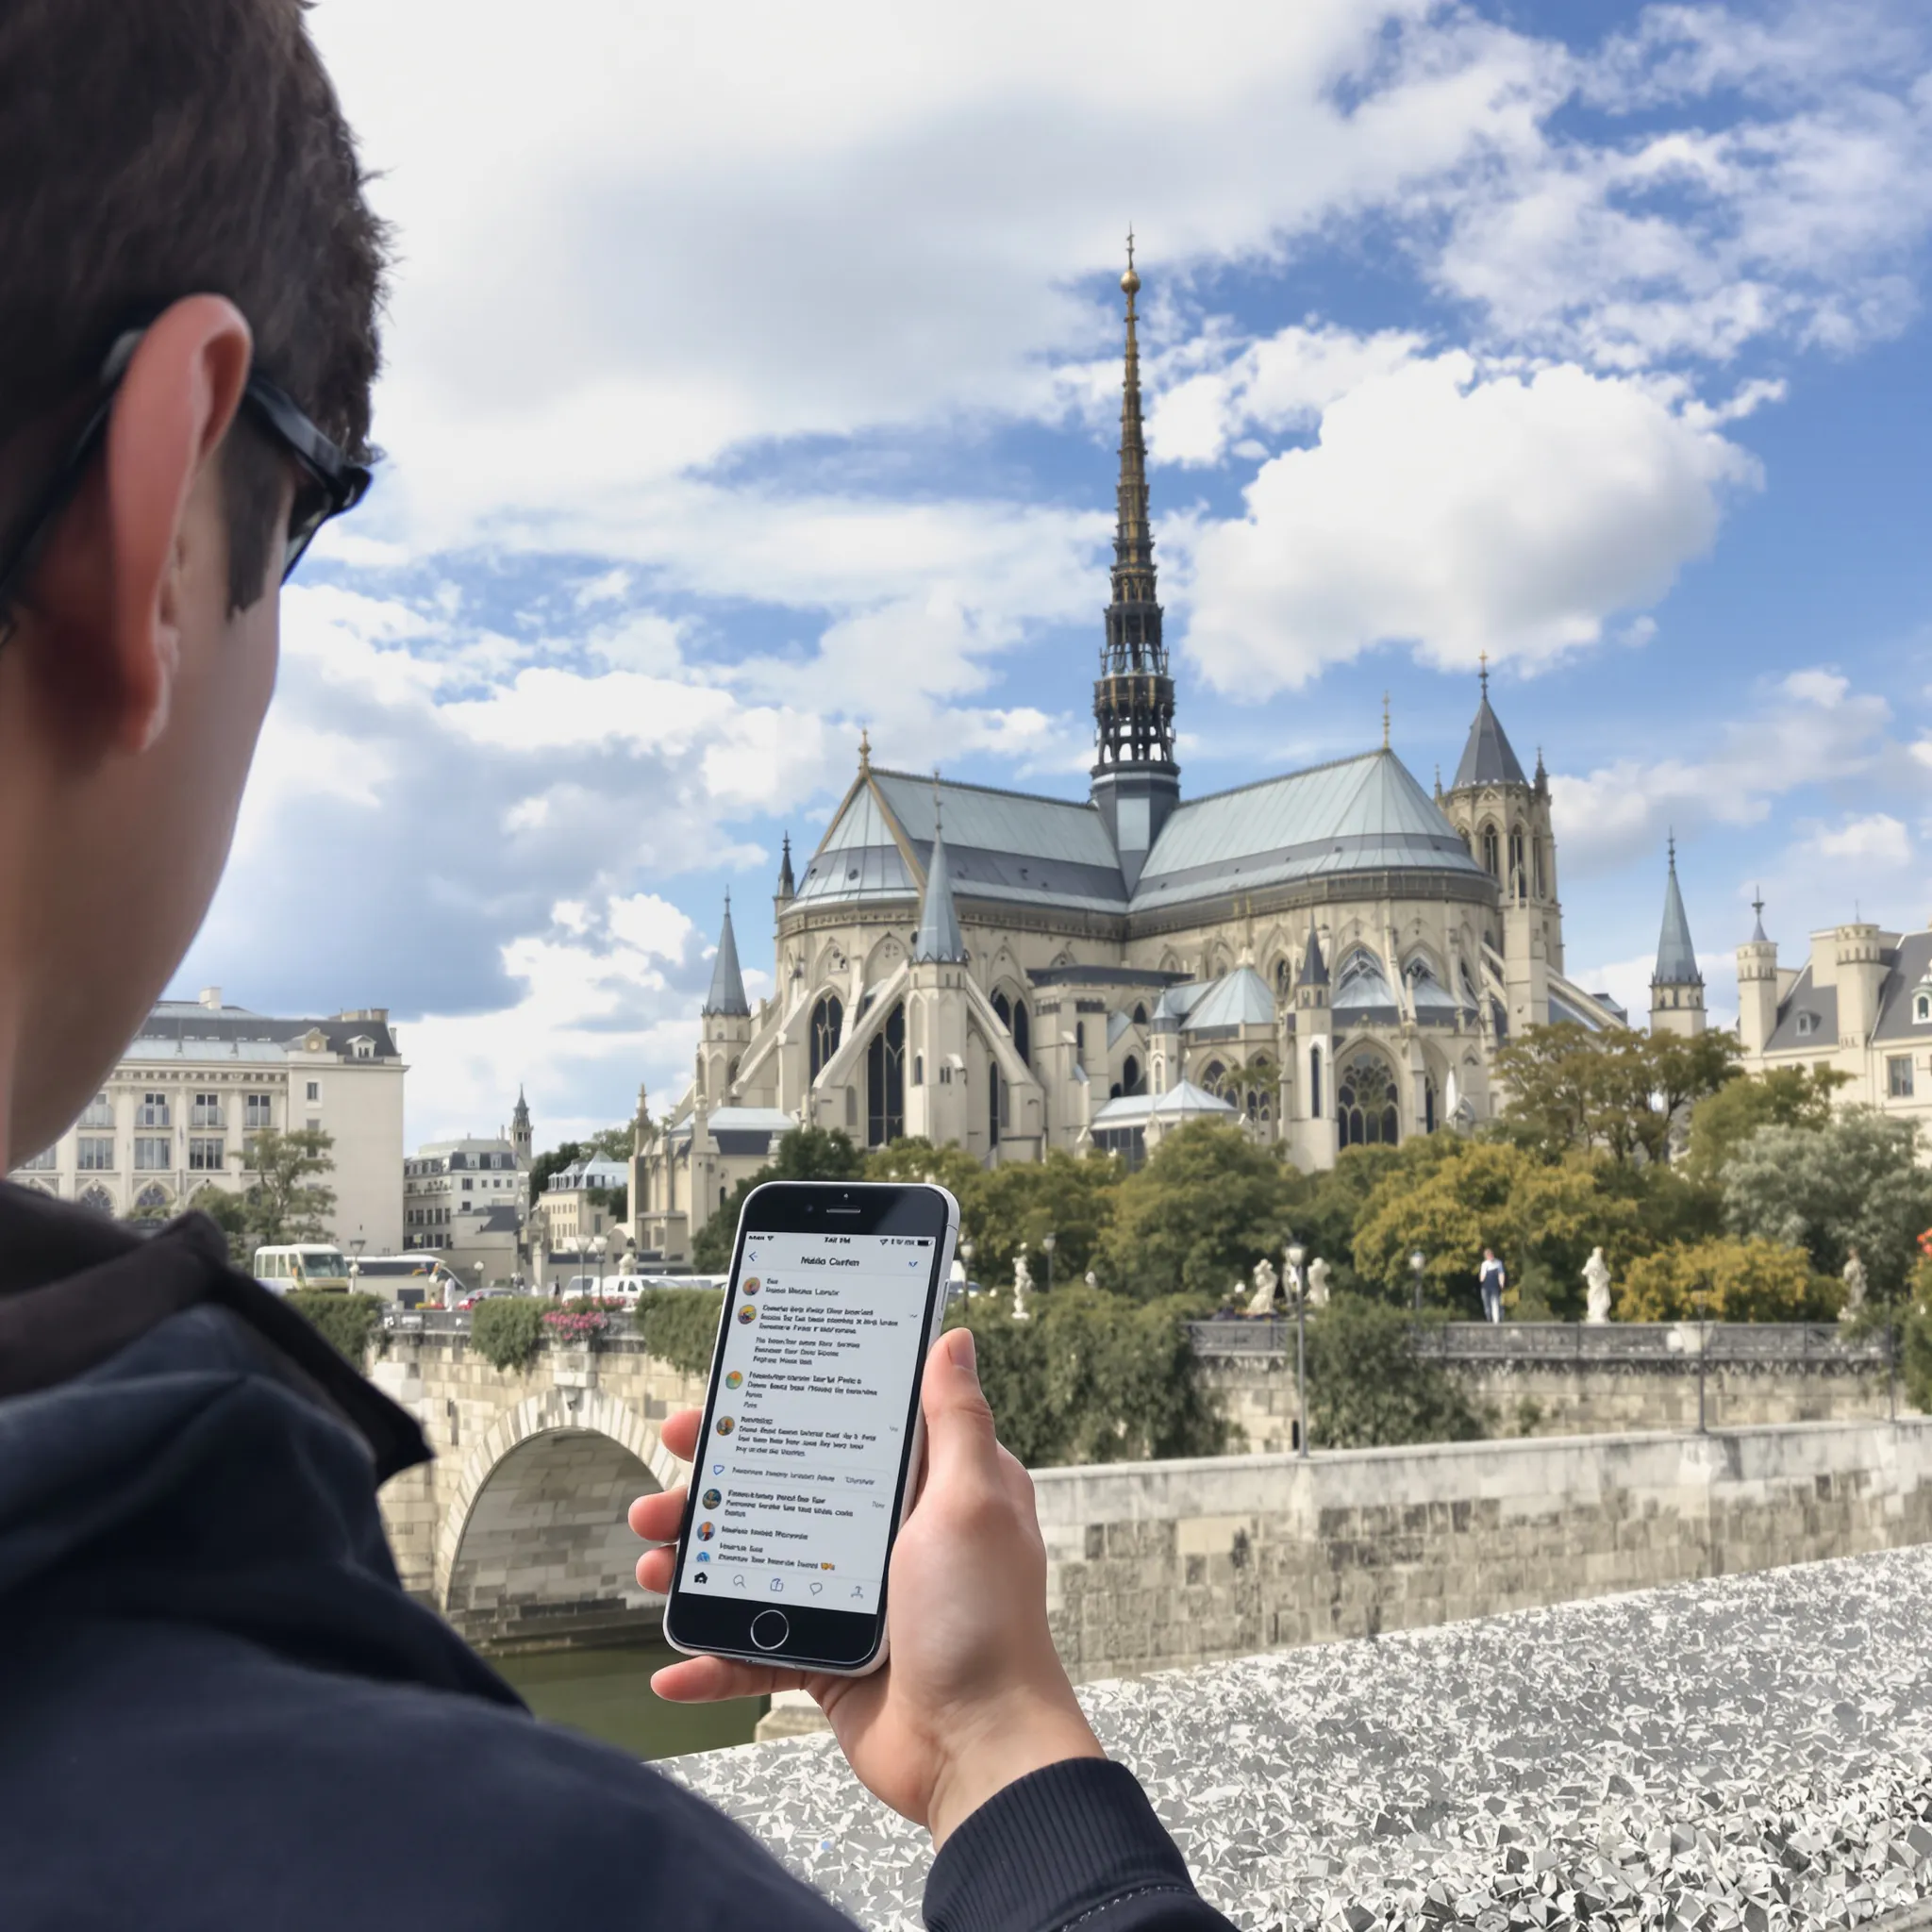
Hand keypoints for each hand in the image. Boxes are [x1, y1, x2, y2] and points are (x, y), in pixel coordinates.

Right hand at [629, 1327, 1103, 1845]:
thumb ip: (954, 1421)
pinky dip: (711, 1661)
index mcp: (924, 1489)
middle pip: (779, 1495)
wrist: (980, 1751)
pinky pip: (755, 1654)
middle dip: (711, 1493)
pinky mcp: (828, 1660)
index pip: (836, 1430)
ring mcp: (851, 1599)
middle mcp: (883, 1537)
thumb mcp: (973, 1502)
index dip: (774, 1414)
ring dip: (695, 1569)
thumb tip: (951, 1338)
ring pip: (753, 1568)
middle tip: (661, 1493)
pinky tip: (671, 1668)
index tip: (718, 1404)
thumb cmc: (986, 1621)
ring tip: (654, 1565)